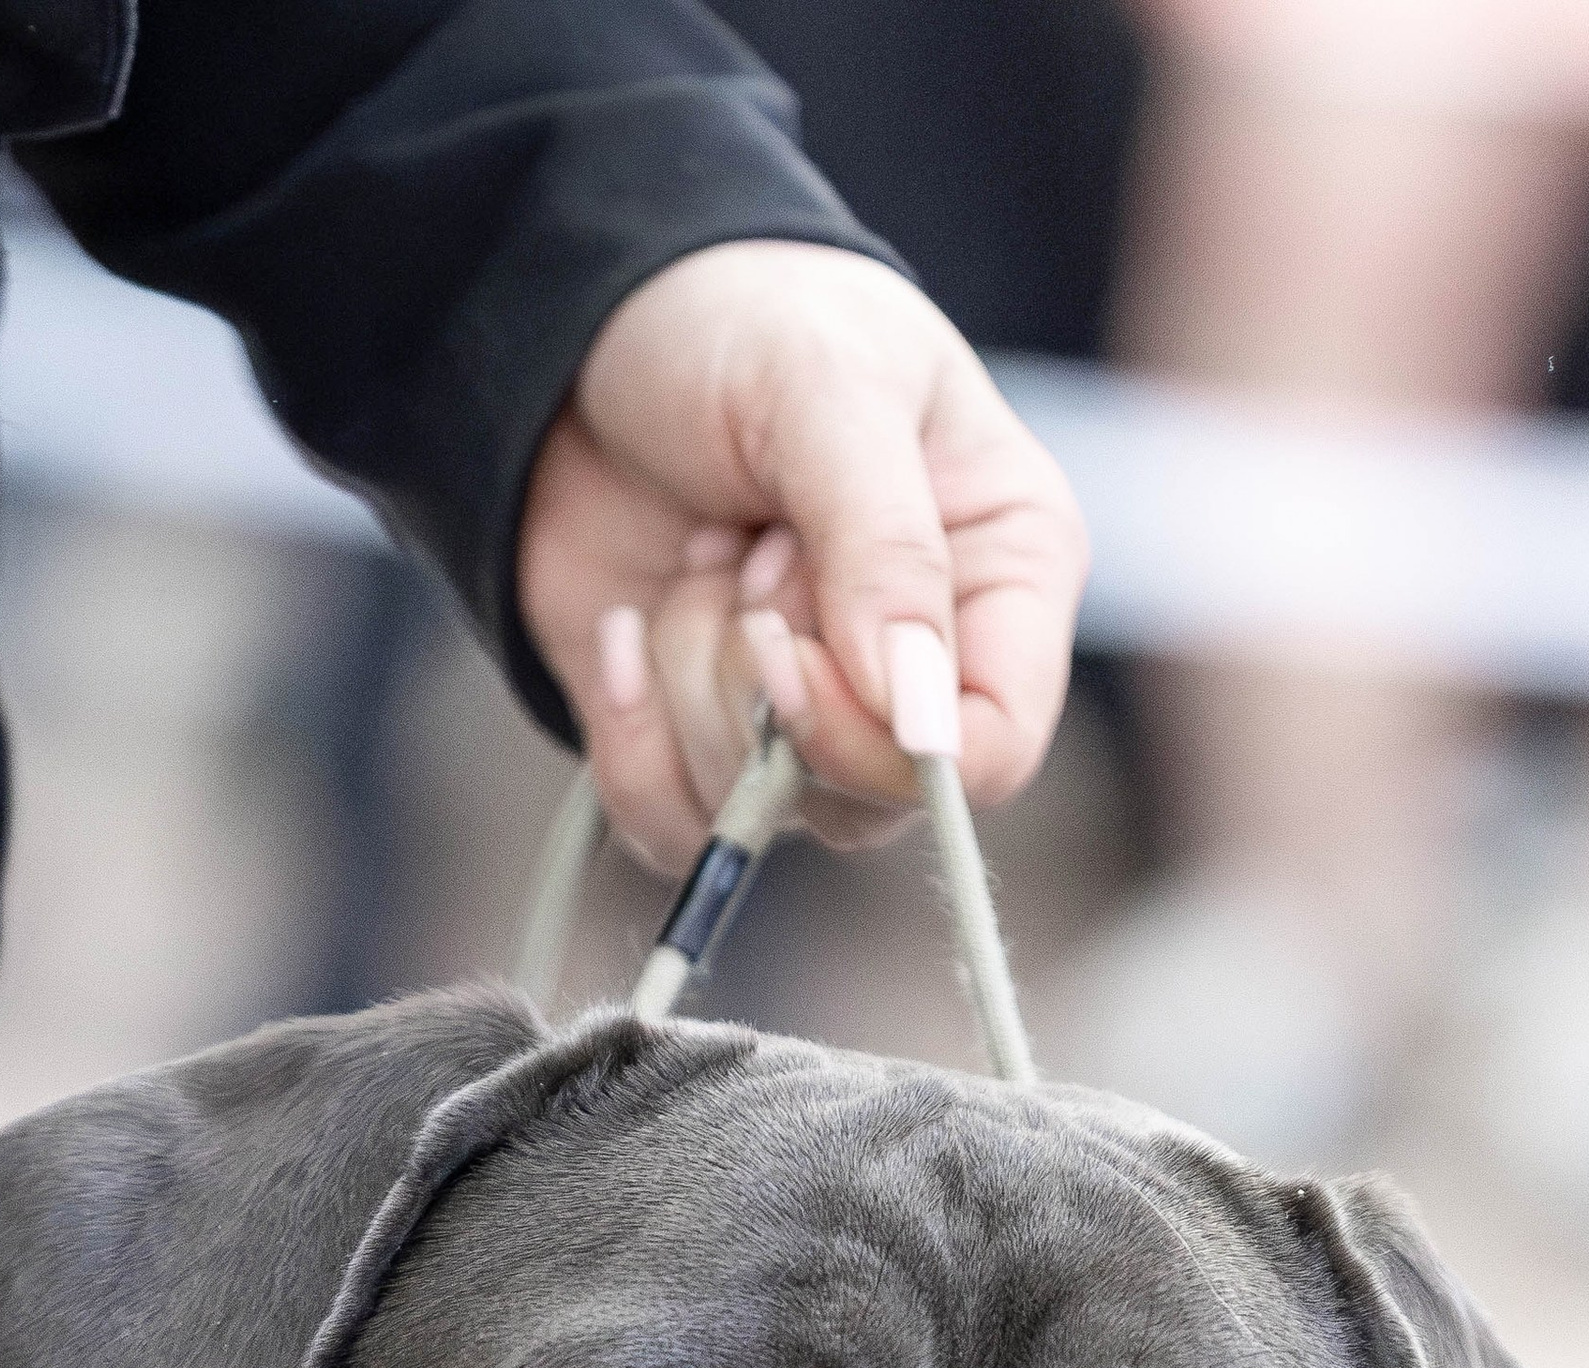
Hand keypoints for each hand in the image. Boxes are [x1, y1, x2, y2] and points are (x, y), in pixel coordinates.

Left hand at [518, 242, 1086, 872]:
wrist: (586, 323)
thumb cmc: (741, 319)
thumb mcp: (827, 389)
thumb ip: (885, 547)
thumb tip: (920, 720)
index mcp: (1002, 575)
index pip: (993, 749)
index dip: (887, 743)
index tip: (788, 658)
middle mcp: (920, 671)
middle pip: (870, 800)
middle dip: (768, 684)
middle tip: (748, 546)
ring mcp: (810, 719)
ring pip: (761, 815)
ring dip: (692, 679)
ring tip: (701, 552)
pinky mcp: (703, 746)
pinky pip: (671, 827)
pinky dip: (627, 734)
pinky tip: (626, 622)